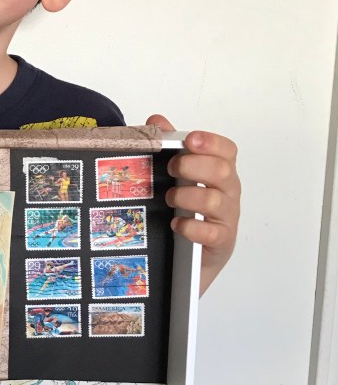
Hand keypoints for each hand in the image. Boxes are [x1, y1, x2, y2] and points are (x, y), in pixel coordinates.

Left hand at [146, 114, 240, 295]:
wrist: (189, 264)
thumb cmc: (185, 214)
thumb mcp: (175, 181)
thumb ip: (169, 149)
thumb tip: (156, 120)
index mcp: (219, 174)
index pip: (227, 151)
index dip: (211, 142)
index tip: (190, 140)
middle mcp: (228, 193)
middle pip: (223, 171)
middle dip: (193, 166)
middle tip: (170, 170)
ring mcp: (226, 218)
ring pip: (215, 200)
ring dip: (187, 196)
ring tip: (170, 200)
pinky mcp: (221, 243)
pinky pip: (211, 232)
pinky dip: (191, 226)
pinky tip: (176, 224)